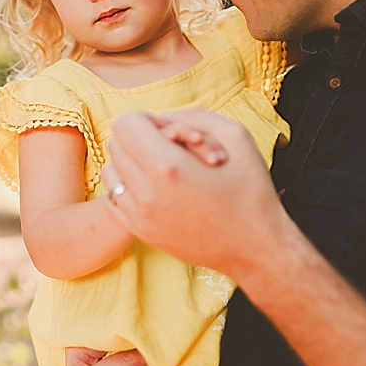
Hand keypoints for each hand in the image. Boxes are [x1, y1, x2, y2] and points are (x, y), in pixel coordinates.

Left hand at [102, 108, 292, 279]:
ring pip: (110, 170)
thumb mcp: (236, 137)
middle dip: (140, 139)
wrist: (254, 248)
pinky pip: (114, 196)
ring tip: (163, 169)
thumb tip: (165, 119)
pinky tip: (158, 189)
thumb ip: (195, 116)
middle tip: (171, 149)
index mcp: (169, 167)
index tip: (170, 132)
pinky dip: (129, 186)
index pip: (126, 124)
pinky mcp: (139, 230)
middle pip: (116, 144)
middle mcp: (146, 193)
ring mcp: (139, 215)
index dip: (148, 120)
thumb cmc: (251, 192)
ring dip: (131, 162)